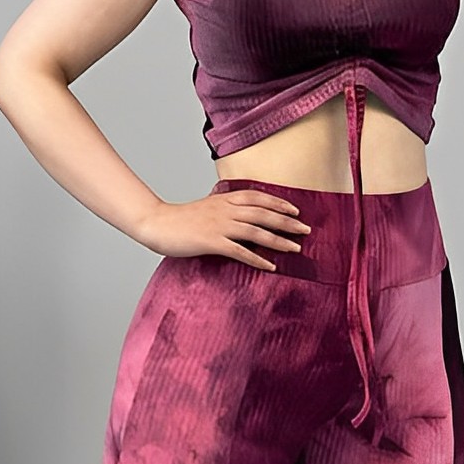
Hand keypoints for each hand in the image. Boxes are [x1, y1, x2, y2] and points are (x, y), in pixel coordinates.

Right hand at [138, 189, 311, 270]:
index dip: (278, 203)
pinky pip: (240, 251)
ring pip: (256, 231)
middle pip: (263, 214)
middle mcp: (226, 210)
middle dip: (287, 222)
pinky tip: (271, 266)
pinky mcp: (212, 242)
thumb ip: (223, 207)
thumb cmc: (180, 219)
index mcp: (224, 199)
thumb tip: (239, 212)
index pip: (258, 197)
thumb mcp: (206, 207)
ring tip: (296, 248)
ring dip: (278, 240)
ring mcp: (220, 226)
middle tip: (306, 230)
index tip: (295, 210)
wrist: (157, 223)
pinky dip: (257, 259)